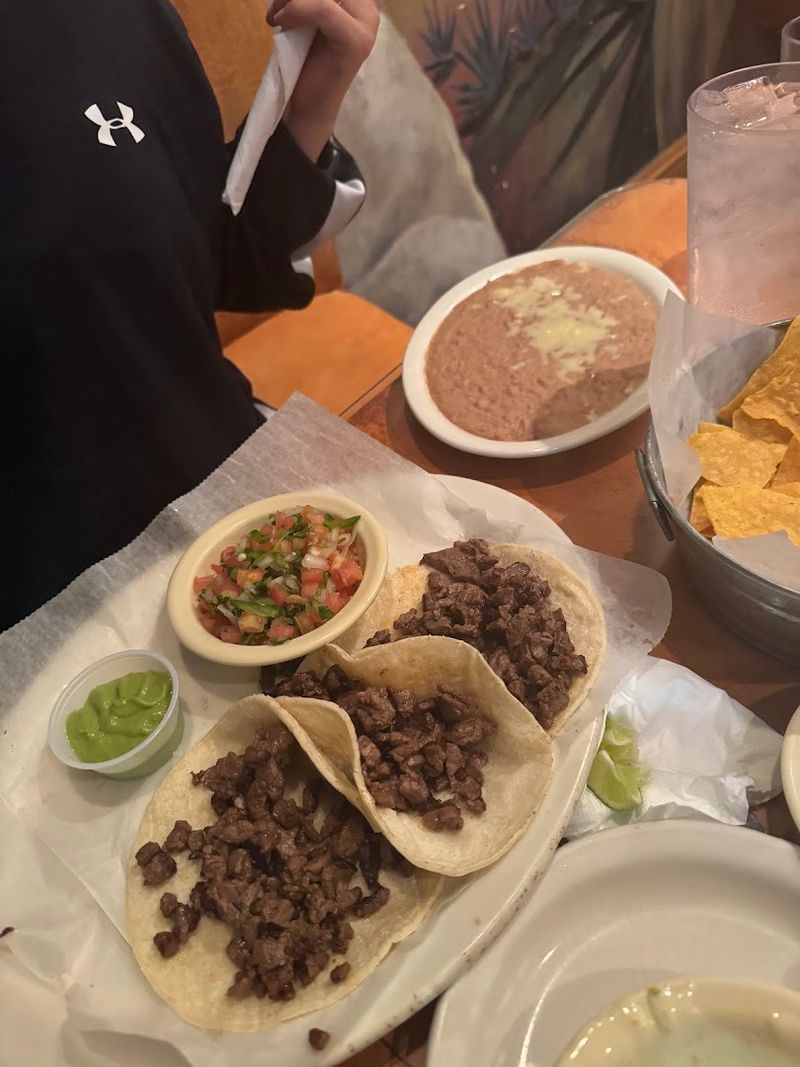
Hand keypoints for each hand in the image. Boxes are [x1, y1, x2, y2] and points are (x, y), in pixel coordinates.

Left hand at [267, 0, 378, 160]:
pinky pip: (324, 9)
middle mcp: (367, 6)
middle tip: (276, 7)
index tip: (284, 1)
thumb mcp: (305, 15)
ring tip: (276, 17)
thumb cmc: (304, 59)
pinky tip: (281, 22)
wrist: (307, 105)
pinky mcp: (356, 41)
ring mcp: (366, 23)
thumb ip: (307, 0)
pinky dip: (297, 11)